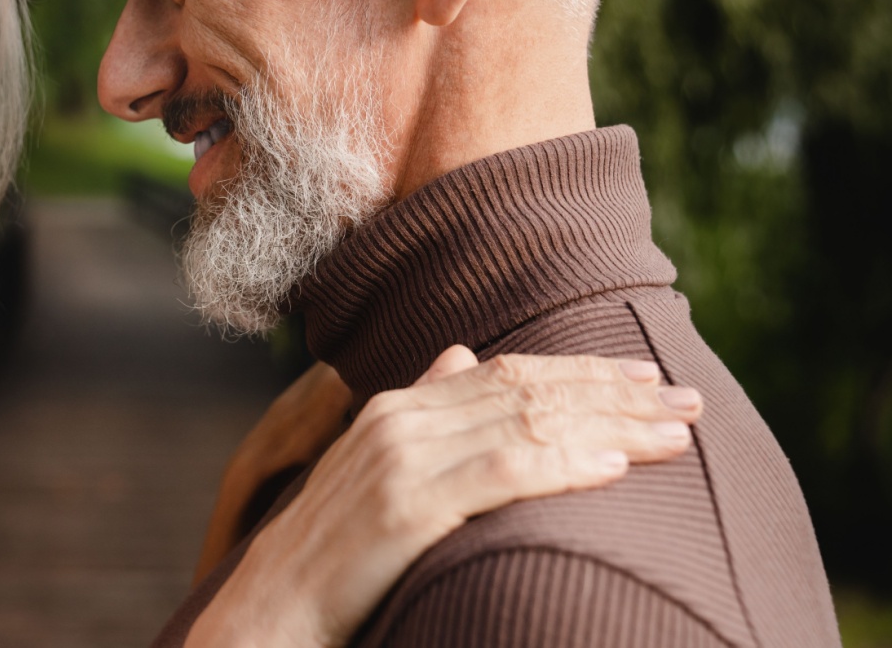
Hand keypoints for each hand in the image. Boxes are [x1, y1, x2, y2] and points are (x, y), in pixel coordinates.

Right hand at [185, 346, 701, 646]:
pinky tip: (614, 468)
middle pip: (528, 389)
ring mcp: (401, 459)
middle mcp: (401, 418)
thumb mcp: (375, 466)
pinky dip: (565, 465)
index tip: (647, 375)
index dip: (582, 369)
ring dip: (612, 426)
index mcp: (397, 406)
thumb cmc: (331, 551)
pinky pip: (504, 473)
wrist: (271, 605)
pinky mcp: (407, 506)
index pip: (506, 370)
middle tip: (688, 398)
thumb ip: (425, 411)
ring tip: (674, 434)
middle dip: (616, 392)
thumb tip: (463, 355)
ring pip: (527, 423)